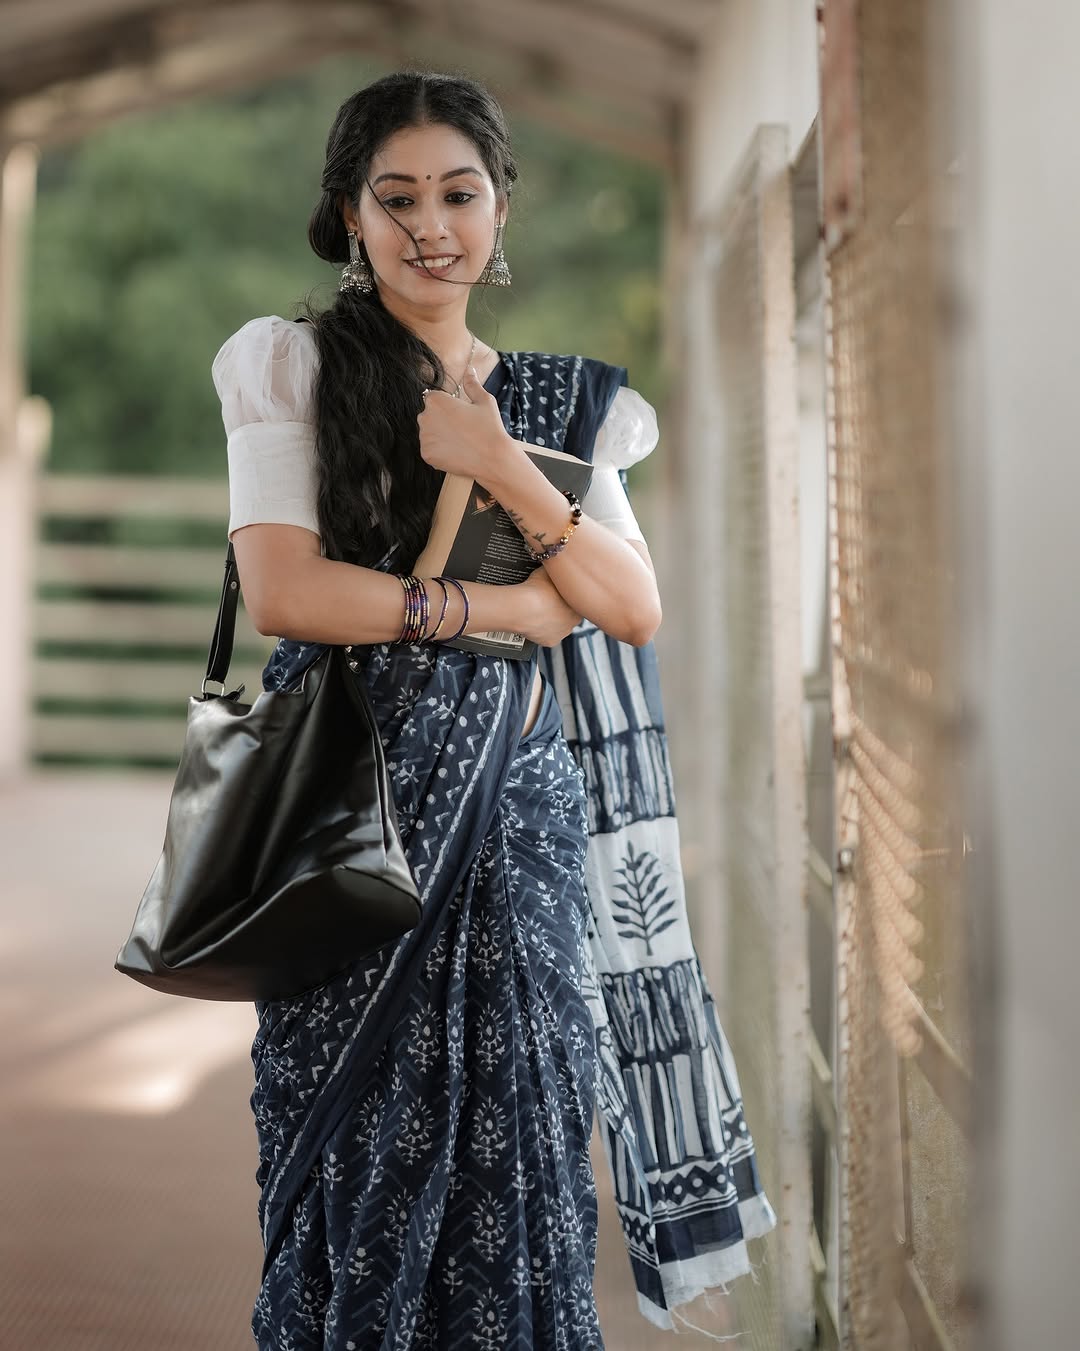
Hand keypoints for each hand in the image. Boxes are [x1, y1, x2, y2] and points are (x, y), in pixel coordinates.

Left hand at [417, 367, 513, 482]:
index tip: (461, 415)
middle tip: (463, 430)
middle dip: (441, 421)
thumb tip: (469, 370)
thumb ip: (472, 384)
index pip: (433, 398)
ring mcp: (424, 437)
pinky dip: (440, 452)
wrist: (493, 458)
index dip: (447, 406)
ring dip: (439, 436)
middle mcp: (424, 417)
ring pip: (429, 434)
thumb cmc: (489, 427)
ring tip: (461, 441)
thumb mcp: (484, 400)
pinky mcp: (426, 455)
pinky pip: (430, 450)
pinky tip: (456, 452)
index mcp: (436, 400)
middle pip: (429, 416)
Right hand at [516, 567, 582, 646]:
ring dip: (552, 620)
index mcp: (579, 604)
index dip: (567, 596)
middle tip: (547, 601)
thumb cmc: (537, 587)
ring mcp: (563, 633)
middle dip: (561, 610)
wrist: (522, 607)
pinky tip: (533, 622)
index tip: (557, 592)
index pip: (577, 601)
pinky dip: (541, 630)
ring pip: (559, 626)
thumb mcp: (549, 571)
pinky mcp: (551, 642)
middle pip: (569, 615)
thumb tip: (556, 562)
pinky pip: (547, 636)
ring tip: (537, 611)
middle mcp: (575, 621)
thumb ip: (557, 570)